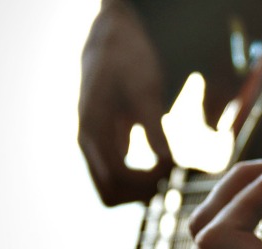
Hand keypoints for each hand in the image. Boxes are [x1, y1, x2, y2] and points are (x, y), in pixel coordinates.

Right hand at [78, 0, 172, 205]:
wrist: (111, 42)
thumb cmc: (129, 61)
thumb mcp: (146, 90)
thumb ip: (154, 127)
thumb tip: (168, 163)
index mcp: (93, 131)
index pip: (118, 178)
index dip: (149, 180)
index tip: (174, 164)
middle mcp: (87, 144)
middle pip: (110, 194)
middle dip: (143, 190)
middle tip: (173, 170)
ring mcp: (93, 146)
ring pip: (112, 190)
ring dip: (141, 188)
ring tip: (169, 168)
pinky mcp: (105, 145)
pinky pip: (118, 177)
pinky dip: (140, 179)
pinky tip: (164, 164)